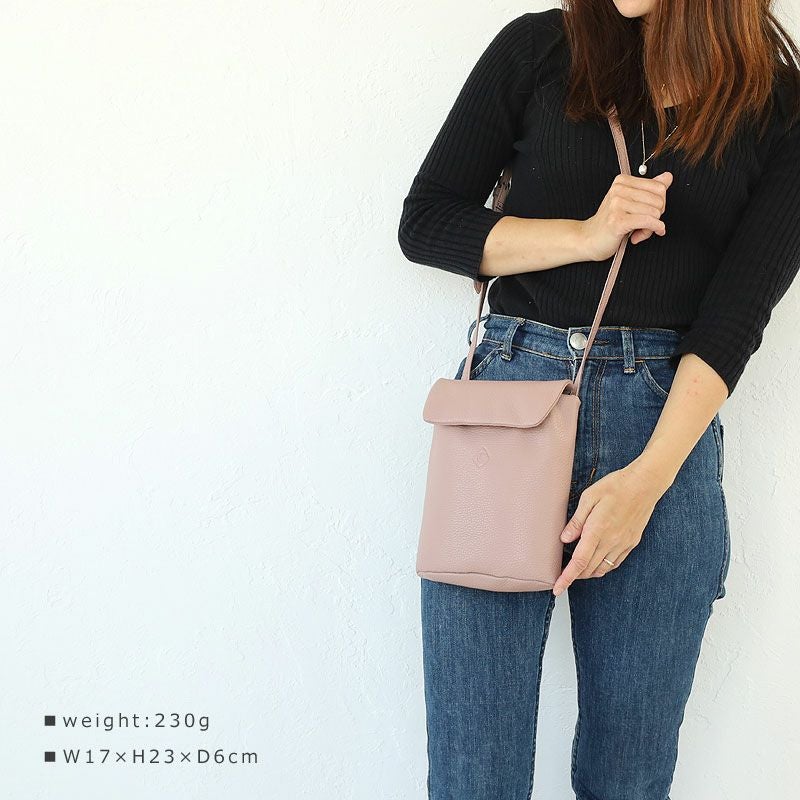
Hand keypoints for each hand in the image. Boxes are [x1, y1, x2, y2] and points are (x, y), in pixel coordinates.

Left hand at [551, 459, 670, 595]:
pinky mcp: (632, 543)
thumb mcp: (589, 497)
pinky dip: (603, 567)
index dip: (567, 577)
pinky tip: (596, 563)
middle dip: (574, 576)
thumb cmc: (615, 486)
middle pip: (589, 569)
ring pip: (602, 569)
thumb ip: (576, 521)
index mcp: (597, 530)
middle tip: (562, 576)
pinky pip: (615, 563)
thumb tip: (564, 539)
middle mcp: (611, 541)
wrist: (645, 484)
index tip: (557, 588)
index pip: (579, 561)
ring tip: (577, 570)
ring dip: (587, 573)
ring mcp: (623, 544)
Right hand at [580, 171, 672, 260]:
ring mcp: (617, 204)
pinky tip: (642, 236)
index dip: (659, 204)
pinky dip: (652, 230)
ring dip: (651, 227)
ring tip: (638, 232)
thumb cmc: (611, 223)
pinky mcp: (618, 220)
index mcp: (622, 181)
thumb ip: (649, 189)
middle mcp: (619, 189)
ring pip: (655, 212)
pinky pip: (648, 222)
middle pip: (659, 200)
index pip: (659, 187)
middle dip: (656, 216)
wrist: (588, 240)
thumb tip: (668, 177)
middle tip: (643, 225)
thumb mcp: (631, 202)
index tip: (648, 214)